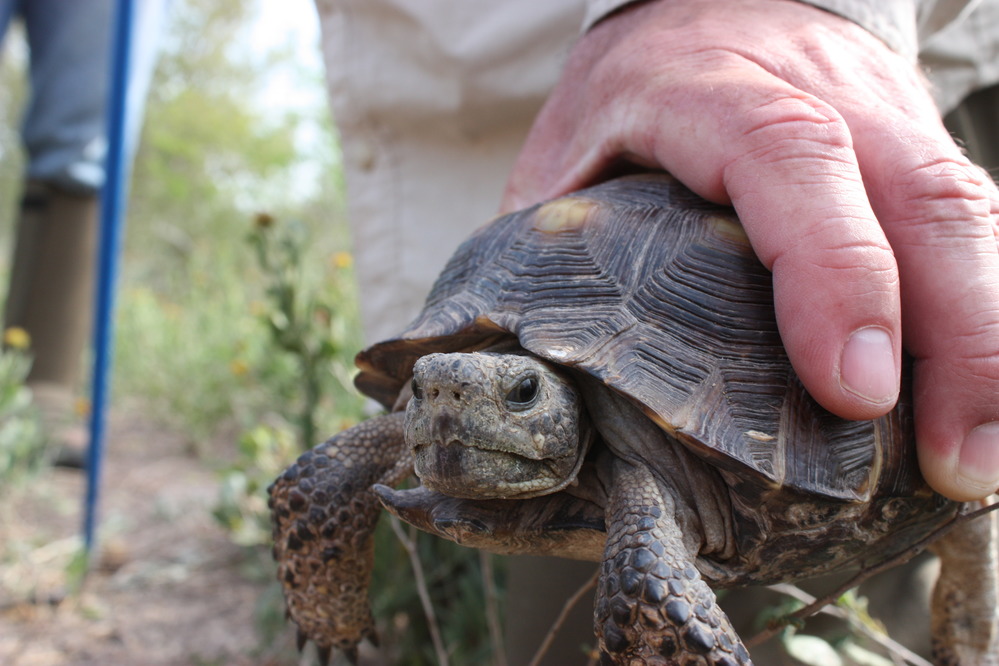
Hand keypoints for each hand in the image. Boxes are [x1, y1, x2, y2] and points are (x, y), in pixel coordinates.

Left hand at [501, 0, 998, 500]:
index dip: (832, 270)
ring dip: (996, 342)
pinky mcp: (918, 149)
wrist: (704, 6)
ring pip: (970, 212)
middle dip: (961, 338)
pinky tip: (989, 397)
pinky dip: (993, 312)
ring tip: (985, 462)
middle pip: (919, 195)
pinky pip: (978, 225)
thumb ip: (550, 257)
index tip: (852, 390)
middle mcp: (818, 93)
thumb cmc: (624, 101)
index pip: (788, 157)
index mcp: (702, 90)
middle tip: (958, 465)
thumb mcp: (563, 163)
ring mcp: (884, 116)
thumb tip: (526, 381)